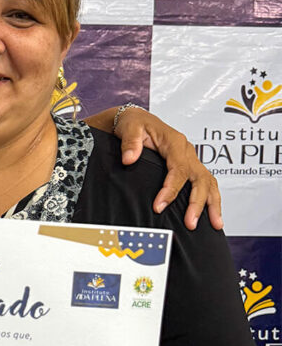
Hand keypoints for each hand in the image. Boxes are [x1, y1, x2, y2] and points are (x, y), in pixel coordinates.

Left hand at [113, 106, 221, 230]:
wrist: (136, 120)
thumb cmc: (134, 124)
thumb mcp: (129, 127)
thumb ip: (130, 142)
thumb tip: (129, 158)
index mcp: (175, 142)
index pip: (178, 169)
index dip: (170, 190)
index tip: (159, 207)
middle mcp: (187, 151)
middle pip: (200, 179)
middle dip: (197, 203)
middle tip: (190, 223)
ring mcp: (191, 159)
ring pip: (209, 183)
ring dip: (212, 204)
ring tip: (215, 225)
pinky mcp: (190, 167)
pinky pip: (205, 184)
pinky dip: (211, 200)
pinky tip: (212, 216)